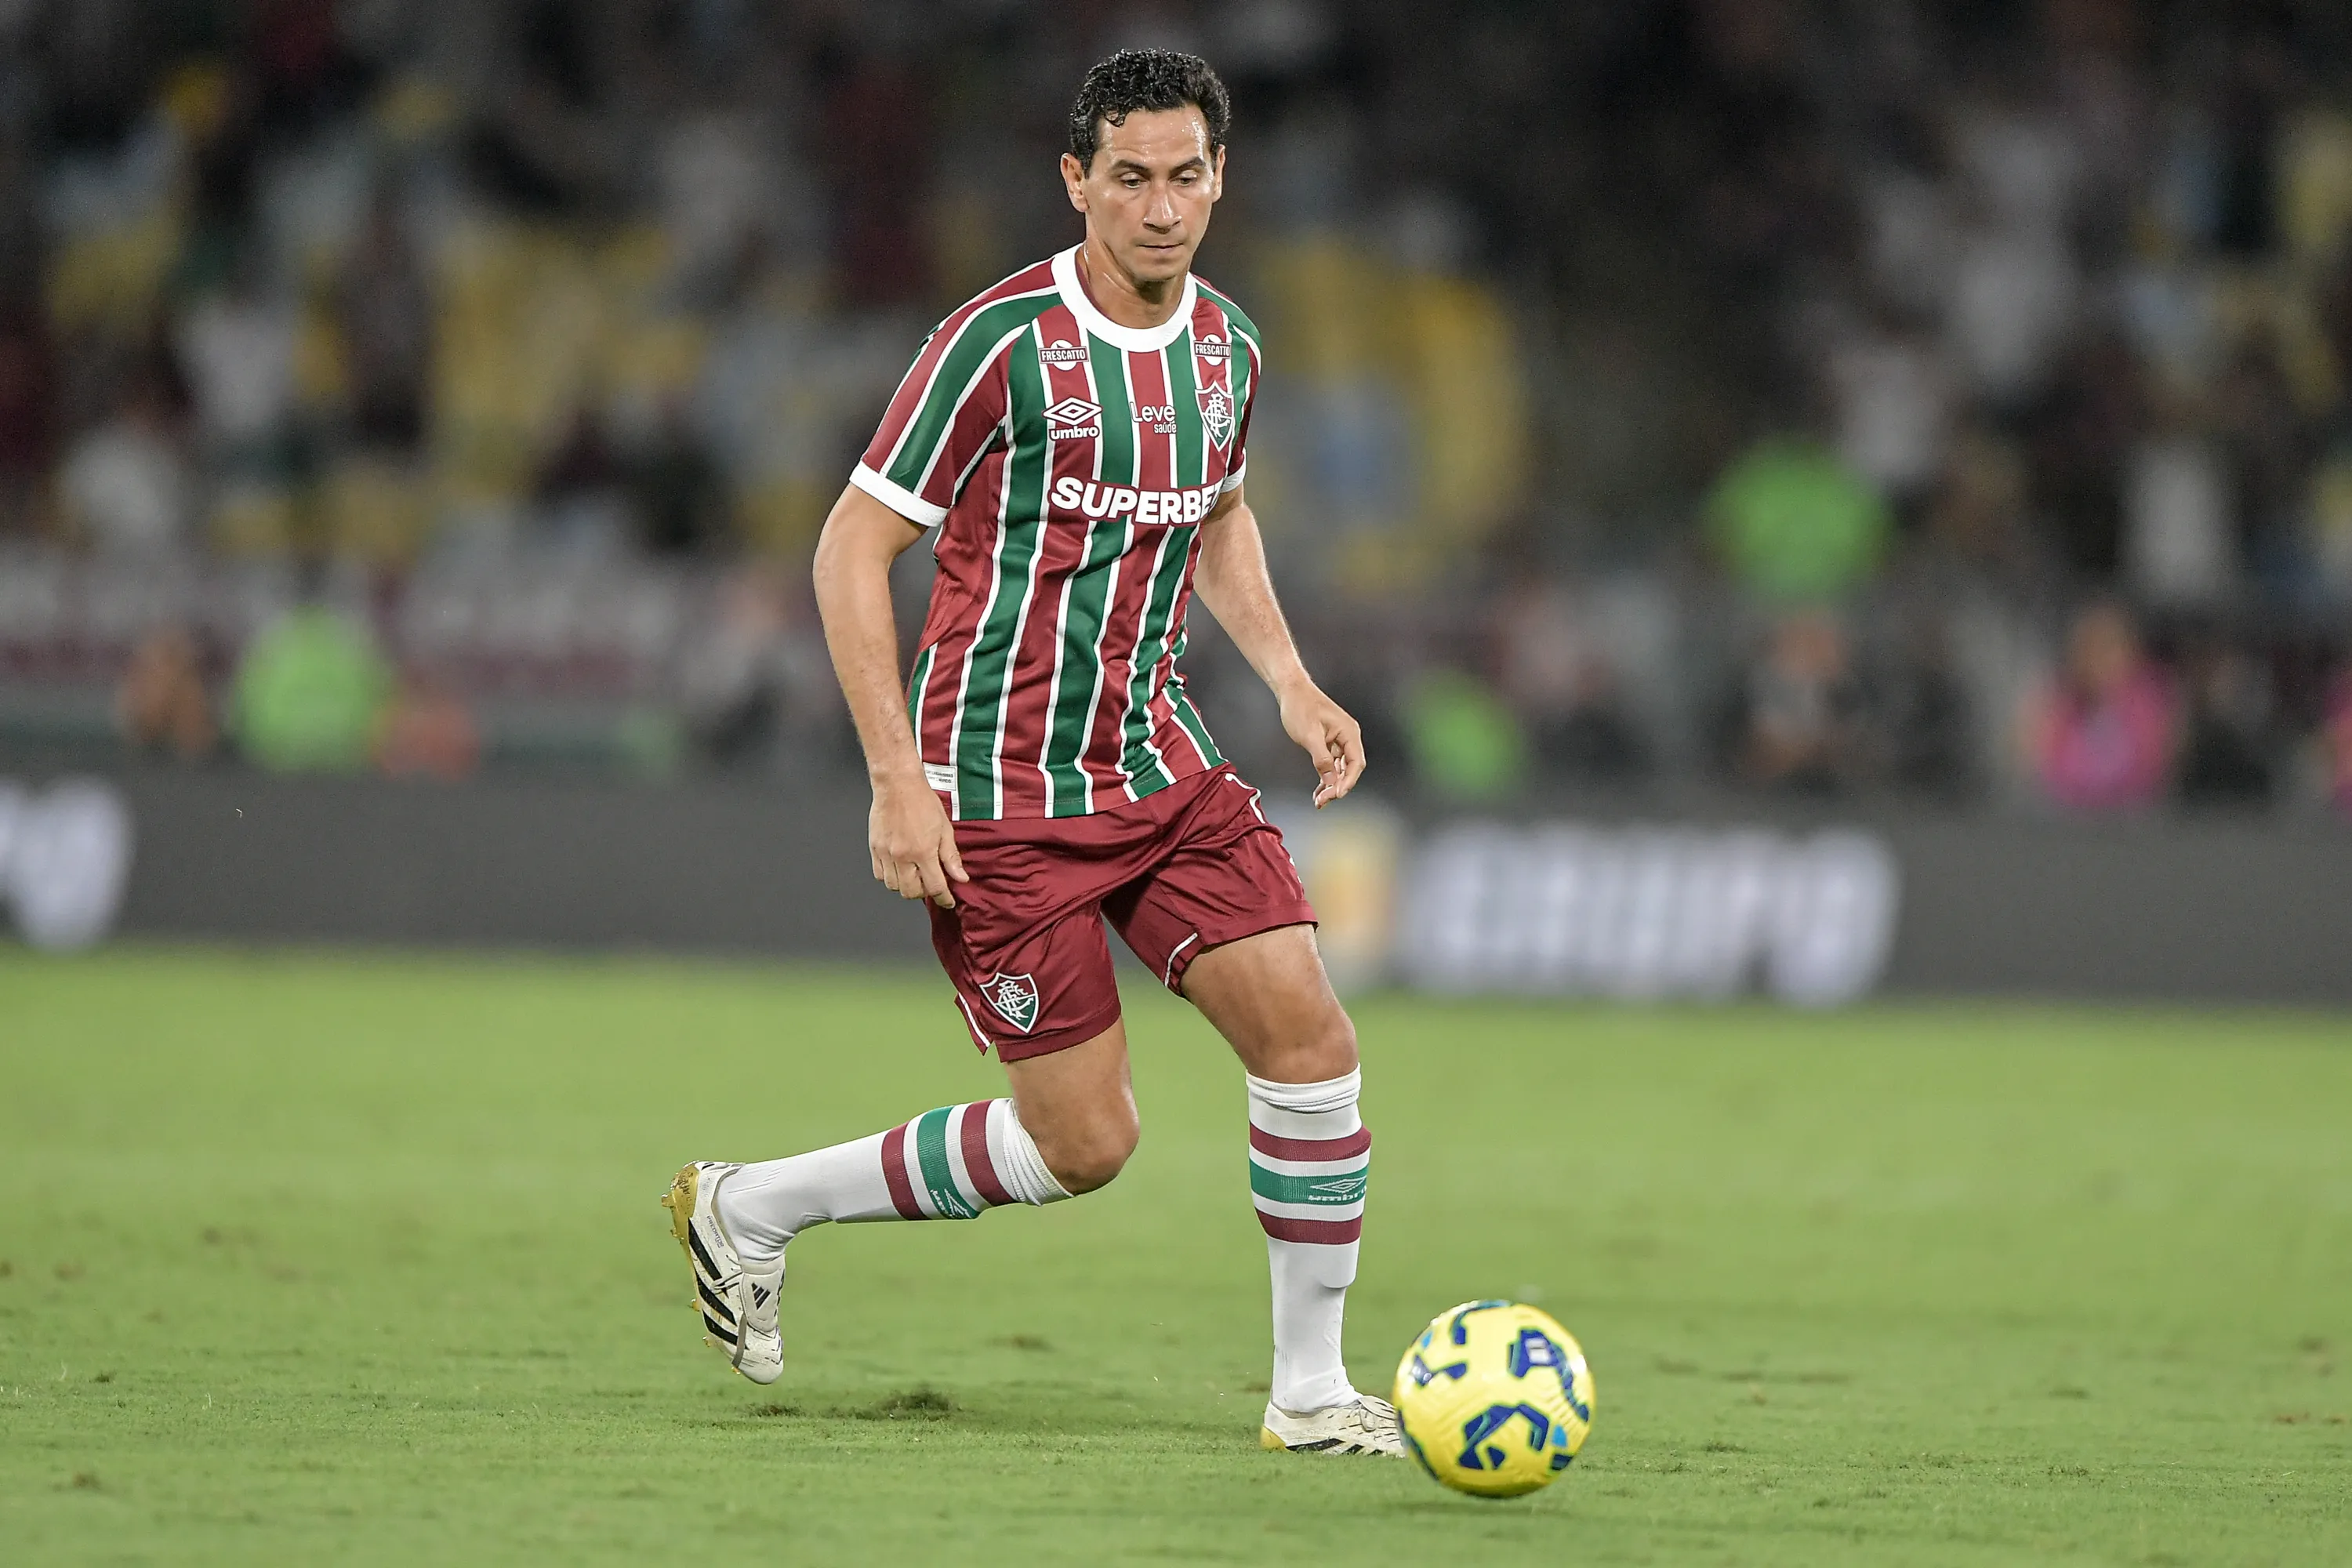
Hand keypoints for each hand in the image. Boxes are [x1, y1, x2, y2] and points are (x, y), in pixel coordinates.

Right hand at [869, 774, 968, 907]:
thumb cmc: (922, 801)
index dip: (944, 898)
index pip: (935, 887)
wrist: (898, 785)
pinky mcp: (874, 849)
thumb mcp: (945, 829)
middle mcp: (902, 856)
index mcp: (923, 852)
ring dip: (906, 885)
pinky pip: (879, 875)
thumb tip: (960, 877)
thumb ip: (951, 857)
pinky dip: (890, 876)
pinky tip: (899, 866)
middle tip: (930, 881)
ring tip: (914, 872)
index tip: (948, 901)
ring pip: (894, 886)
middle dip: (924, 892)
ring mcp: (886, 854)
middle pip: (911, 892)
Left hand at [1277, 680, 1365, 807]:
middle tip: (1322, 801)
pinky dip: (1326, 777)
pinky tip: (1319, 790)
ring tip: (1319, 800)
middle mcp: (1348, 737)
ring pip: (1340, 769)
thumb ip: (1322, 759)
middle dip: (1337, 787)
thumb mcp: (1309, 735)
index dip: (1348, 782)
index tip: (1336, 795)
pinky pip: (1332, 764)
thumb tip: (1331, 780)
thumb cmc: (1300, 707)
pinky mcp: (1329, 743)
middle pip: (1349, 769)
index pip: (1355, 763)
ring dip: (1331, 785)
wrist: (1291, 691)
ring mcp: (1339, 740)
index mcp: (1349, 733)